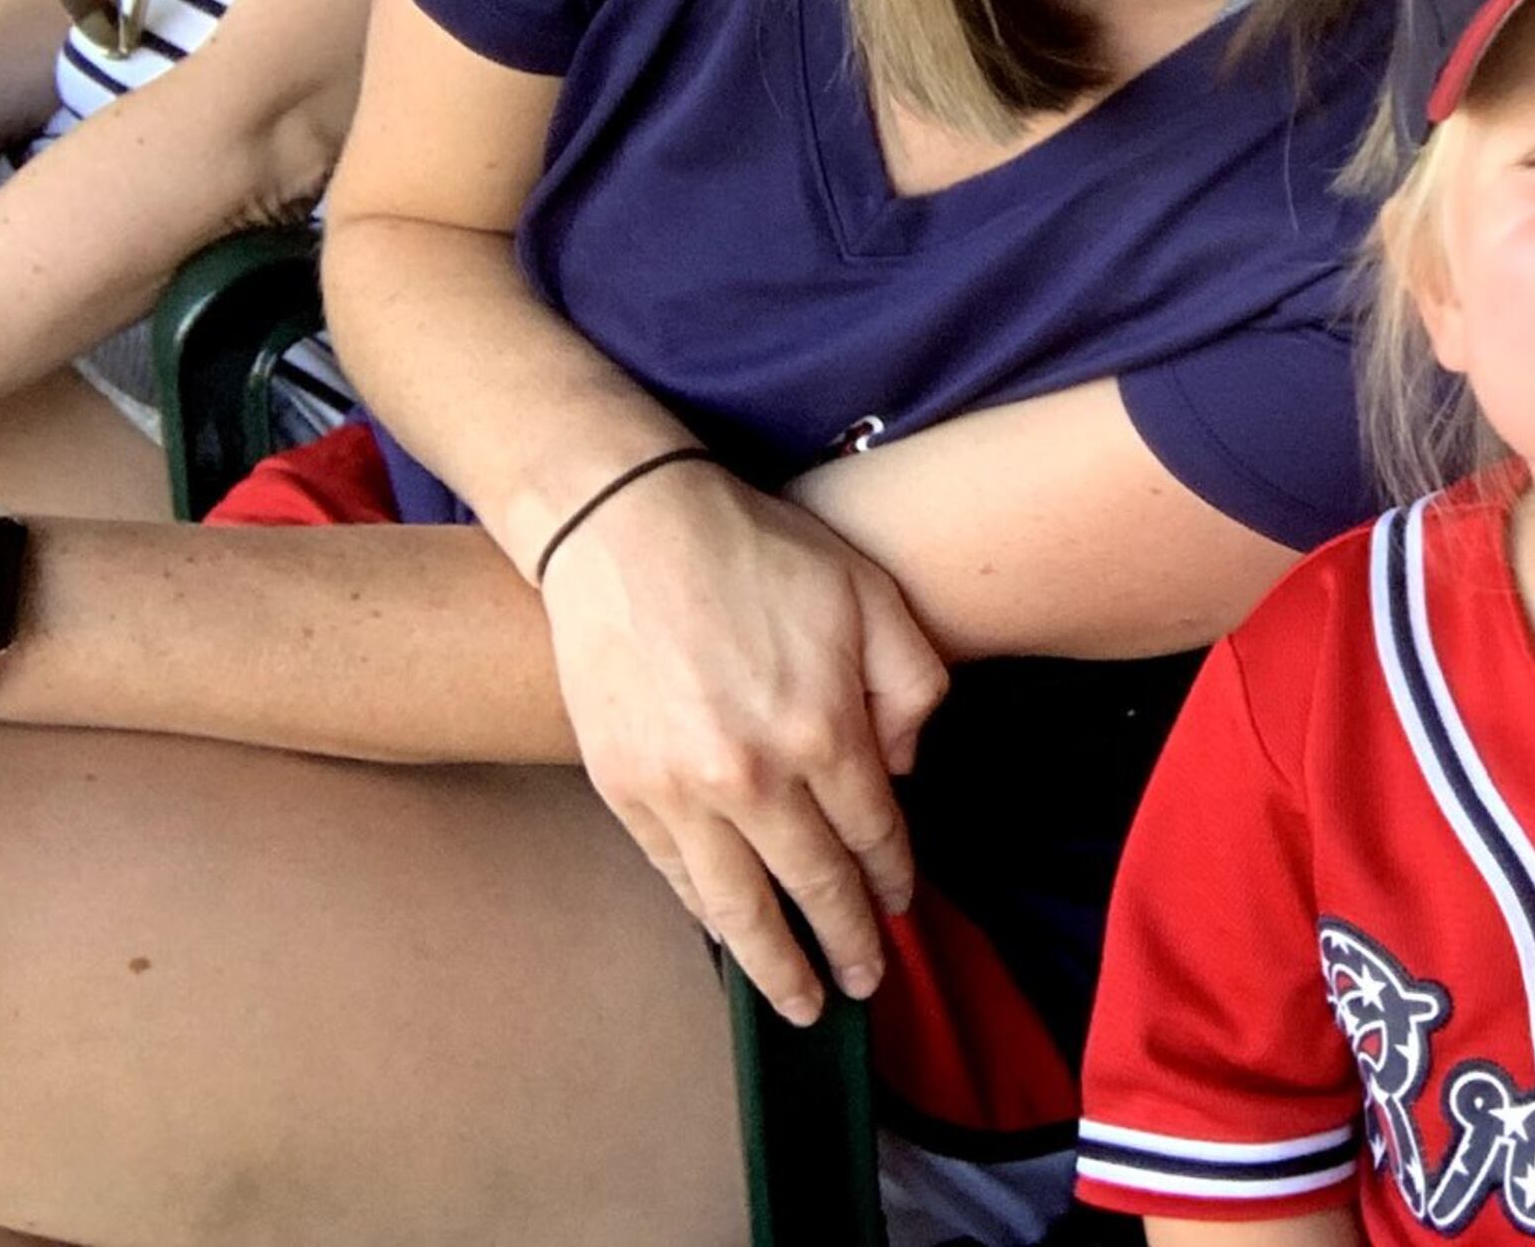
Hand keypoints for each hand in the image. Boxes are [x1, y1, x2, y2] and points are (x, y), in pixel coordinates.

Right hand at [534, 455, 952, 1020]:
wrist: (626, 531)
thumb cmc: (756, 553)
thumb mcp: (869, 594)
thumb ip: (911, 683)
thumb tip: (904, 767)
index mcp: (824, 729)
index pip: (873, 831)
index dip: (891, 875)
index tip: (900, 904)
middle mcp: (755, 777)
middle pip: (813, 883)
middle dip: (844, 941)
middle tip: (862, 984)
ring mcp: (681, 792)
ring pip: (737, 906)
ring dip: (774, 964)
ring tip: (798, 1004)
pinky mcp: (624, 791)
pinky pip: (676, 877)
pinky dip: (709, 916)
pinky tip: (731, 937)